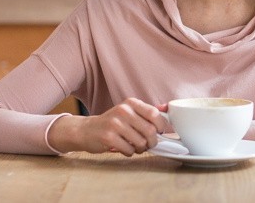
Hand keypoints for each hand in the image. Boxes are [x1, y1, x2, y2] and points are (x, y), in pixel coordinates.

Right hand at [48, 98, 166, 156]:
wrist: (87, 130)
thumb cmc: (113, 123)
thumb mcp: (129, 112)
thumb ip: (146, 112)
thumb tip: (167, 109)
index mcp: (131, 103)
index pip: (154, 114)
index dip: (161, 126)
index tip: (161, 132)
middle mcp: (123, 110)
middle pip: (149, 130)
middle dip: (152, 141)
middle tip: (148, 144)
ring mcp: (115, 123)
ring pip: (140, 142)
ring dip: (141, 148)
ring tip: (135, 146)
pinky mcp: (108, 136)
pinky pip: (129, 150)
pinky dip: (130, 152)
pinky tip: (124, 147)